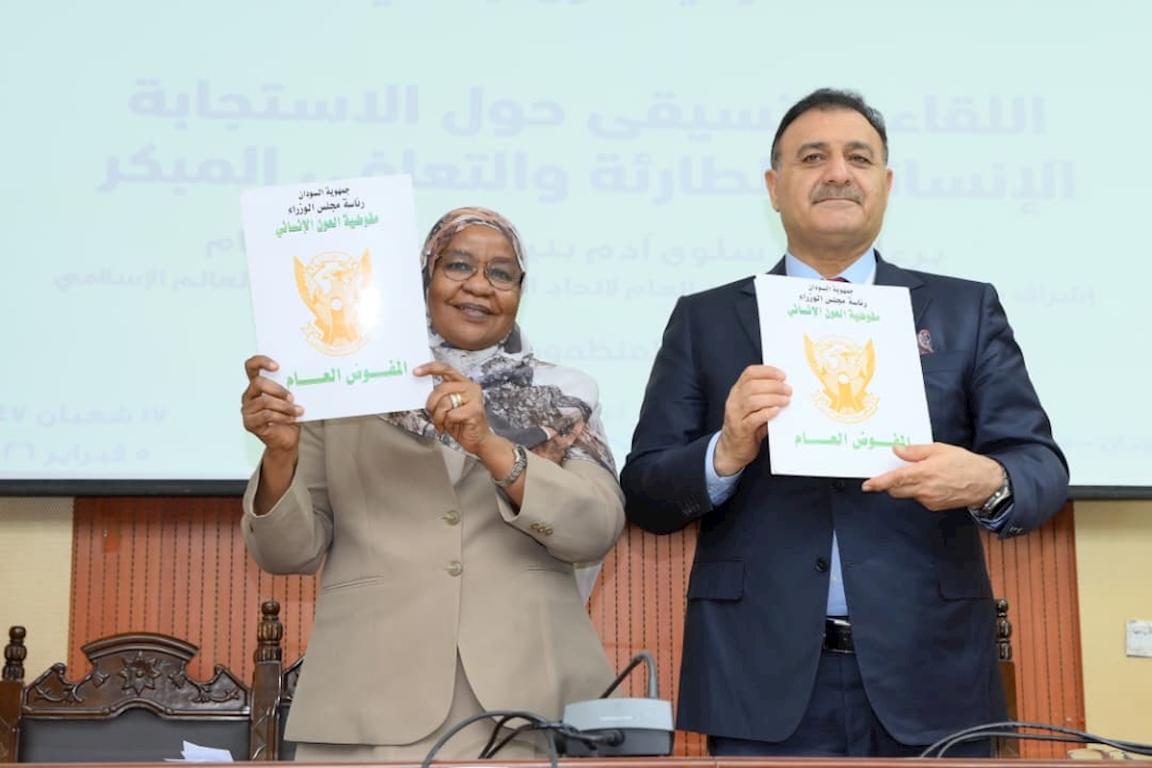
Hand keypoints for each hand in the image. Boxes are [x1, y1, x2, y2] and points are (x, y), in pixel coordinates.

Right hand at [241, 356, 303, 454]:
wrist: (286, 440)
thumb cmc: (289, 416)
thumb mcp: (291, 399)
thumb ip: (291, 388)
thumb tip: (303, 377)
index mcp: (256, 385)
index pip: (251, 366)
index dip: (261, 362)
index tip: (277, 366)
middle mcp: (248, 395)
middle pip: (258, 383)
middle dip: (277, 389)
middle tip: (292, 397)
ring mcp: (247, 410)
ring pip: (264, 401)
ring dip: (284, 406)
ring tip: (298, 411)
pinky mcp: (249, 423)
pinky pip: (266, 415)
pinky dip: (282, 416)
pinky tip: (292, 419)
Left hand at [414, 361, 490, 456]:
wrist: (479, 441)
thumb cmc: (461, 424)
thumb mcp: (447, 406)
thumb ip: (439, 395)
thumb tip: (420, 388)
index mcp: (463, 383)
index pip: (445, 369)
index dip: (430, 368)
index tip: (416, 372)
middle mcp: (470, 387)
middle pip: (440, 389)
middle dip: (432, 404)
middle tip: (433, 414)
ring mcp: (474, 398)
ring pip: (444, 403)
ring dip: (439, 417)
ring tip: (444, 424)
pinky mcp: (474, 410)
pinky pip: (450, 415)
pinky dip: (447, 424)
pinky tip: (452, 427)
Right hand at [713, 364, 791, 475]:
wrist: (732, 449)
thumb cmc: (747, 426)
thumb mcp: (753, 408)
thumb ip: (765, 397)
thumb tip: (787, 388)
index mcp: (737, 391)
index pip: (749, 373)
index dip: (767, 371)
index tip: (783, 375)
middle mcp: (734, 400)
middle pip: (752, 386)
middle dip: (773, 385)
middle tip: (788, 390)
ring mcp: (735, 415)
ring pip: (753, 401)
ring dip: (772, 398)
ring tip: (786, 400)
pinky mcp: (740, 429)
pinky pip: (753, 419)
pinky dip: (766, 413)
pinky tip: (776, 411)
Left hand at [862, 443, 1003, 510]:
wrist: (985, 483)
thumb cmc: (964, 463)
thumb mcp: (939, 450)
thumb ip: (915, 451)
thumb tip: (897, 450)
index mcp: (923, 473)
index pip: (894, 480)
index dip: (878, 483)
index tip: (867, 485)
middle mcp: (924, 489)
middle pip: (896, 490)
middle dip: (890, 483)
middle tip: (894, 472)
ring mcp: (929, 500)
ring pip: (907, 494)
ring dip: (907, 486)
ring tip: (922, 473)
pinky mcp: (934, 506)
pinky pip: (919, 498)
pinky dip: (919, 491)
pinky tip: (931, 482)